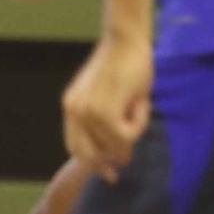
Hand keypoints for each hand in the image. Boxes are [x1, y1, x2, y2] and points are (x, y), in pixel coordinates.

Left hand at [62, 34, 152, 182]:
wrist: (126, 40)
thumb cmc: (125, 64)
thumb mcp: (112, 98)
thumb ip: (110, 124)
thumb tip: (121, 158)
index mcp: (72, 107)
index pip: (75, 147)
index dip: (92, 163)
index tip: (109, 173)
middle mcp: (74, 111)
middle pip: (88, 155)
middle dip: (108, 162)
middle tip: (123, 166)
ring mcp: (86, 112)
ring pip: (113, 146)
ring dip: (132, 133)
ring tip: (139, 105)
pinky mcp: (103, 112)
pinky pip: (126, 135)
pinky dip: (139, 123)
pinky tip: (141, 101)